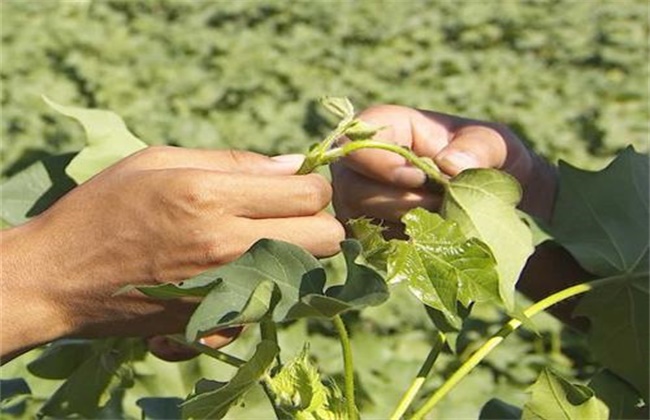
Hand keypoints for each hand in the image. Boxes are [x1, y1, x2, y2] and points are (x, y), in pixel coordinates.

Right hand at [1, 146, 343, 359]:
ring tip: (262, 239)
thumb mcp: (160, 161)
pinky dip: (269, 287)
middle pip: (327, 237)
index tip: (293, 184)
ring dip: (299, 253)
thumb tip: (295, 164)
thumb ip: (234, 162)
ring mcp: (225, 290)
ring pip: (309, 272)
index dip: (312, 184)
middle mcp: (226, 247)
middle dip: (317, 220)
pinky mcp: (218, 321)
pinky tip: (239, 272)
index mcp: (210, 197)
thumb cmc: (105, 207)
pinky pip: (276, 304)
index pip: (309, 193)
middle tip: (285, 213)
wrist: (59, 278)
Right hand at [331, 105, 556, 232]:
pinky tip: (429, 239)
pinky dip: (402, 248)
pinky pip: (370, 246)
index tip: (420, 178)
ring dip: (405, 226)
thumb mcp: (495, 144)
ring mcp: (358, 202)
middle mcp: (361, 166)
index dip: (380, 162)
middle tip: (443, 205)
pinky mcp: (366, 234)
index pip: (355, 141)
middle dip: (400, 203)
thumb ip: (479, 147)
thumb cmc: (487, 161)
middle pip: (352, 188)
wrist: (492, 201)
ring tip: (443, 220)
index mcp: (387, 129)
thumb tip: (447, 165)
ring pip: (359, 221)